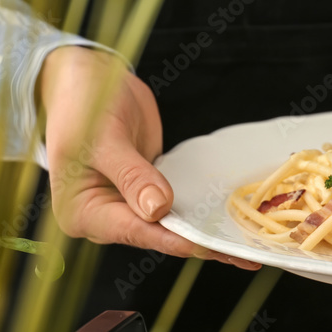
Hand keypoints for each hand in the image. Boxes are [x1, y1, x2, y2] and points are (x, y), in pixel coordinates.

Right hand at [38, 46, 259, 269]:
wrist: (88, 77)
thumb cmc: (82, 103)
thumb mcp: (103, 138)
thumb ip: (130, 175)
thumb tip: (158, 209)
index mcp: (82, 214)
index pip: (136, 232)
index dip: (176, 239)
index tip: (210, 244)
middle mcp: (105, 219)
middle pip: (158, 236)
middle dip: (200, 244)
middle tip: (246, 254)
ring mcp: (128, 206)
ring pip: (172, 226)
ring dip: (207, 233)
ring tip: (250, 246)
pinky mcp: (149, 192)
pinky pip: (177, 207)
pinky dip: (202, 214)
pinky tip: (233, 222)